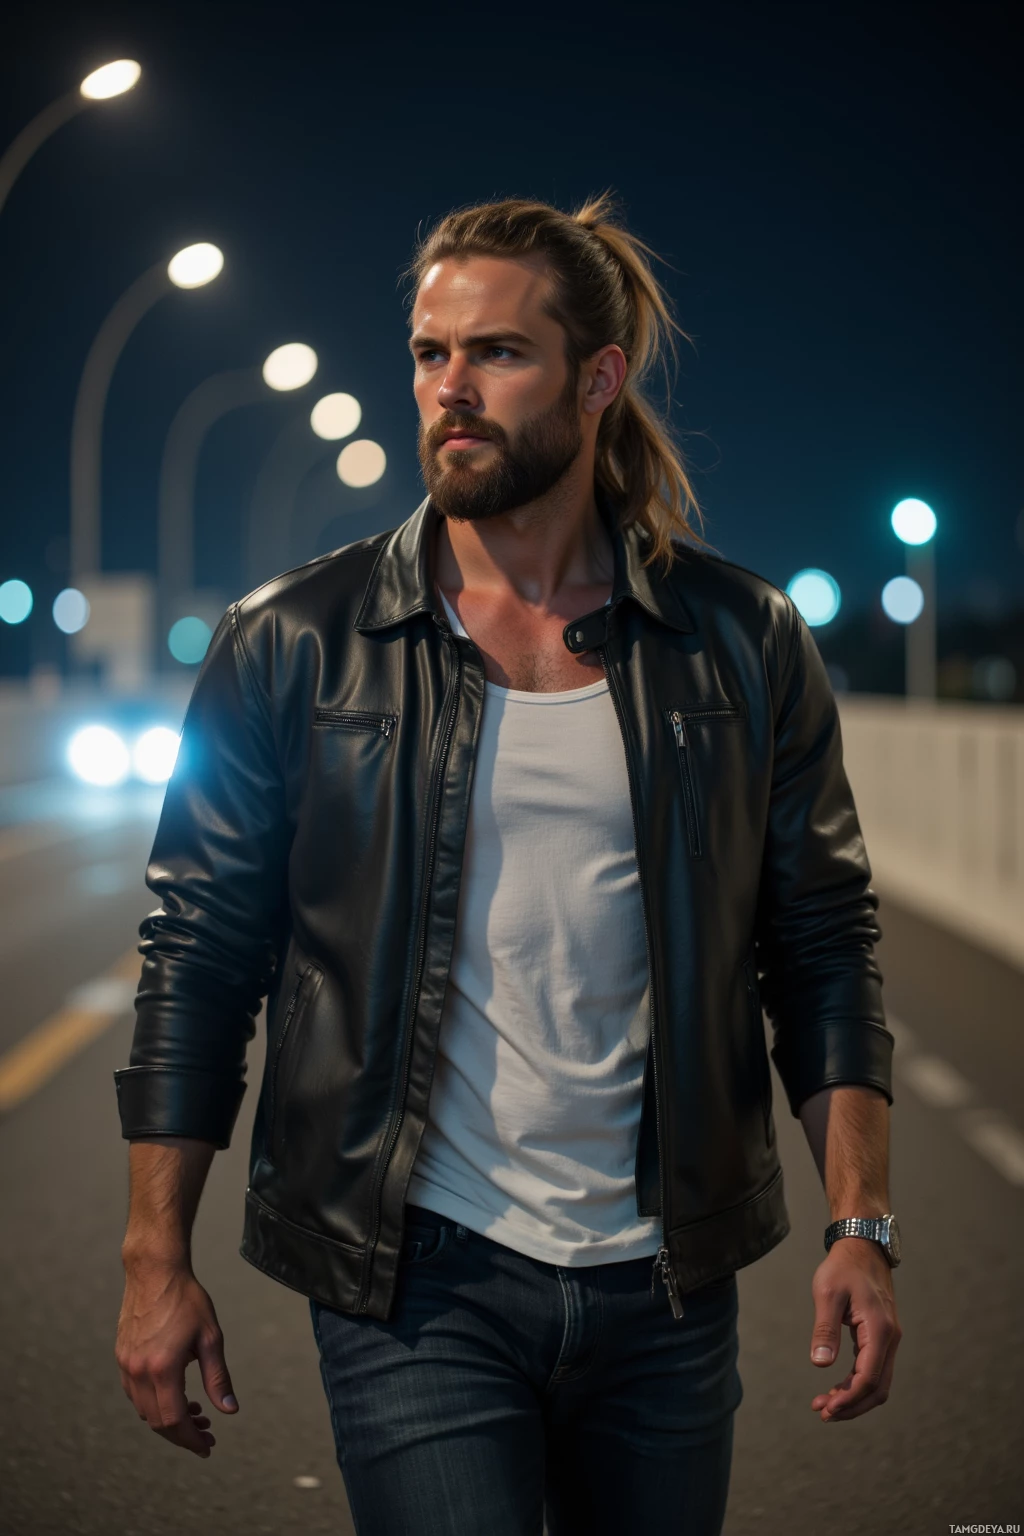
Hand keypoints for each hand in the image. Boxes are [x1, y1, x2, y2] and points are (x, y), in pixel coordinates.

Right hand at [115, 1260, 238, 1456]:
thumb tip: (229, 1411)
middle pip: (157, 1421)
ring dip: (167, 1419)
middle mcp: (138, 1371)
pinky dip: (153, 1403)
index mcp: (163, 1368)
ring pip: (144, 1410)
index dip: (191, 1439)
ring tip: (195, 1413)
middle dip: (182, 1434)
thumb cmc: (187, 1300)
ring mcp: (126, 1364)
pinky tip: (173, 1394)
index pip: (174, 1420)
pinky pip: (134, 1393)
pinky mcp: (121, 1356)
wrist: (155, 1271)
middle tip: (206, 1434)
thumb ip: (218, 1377)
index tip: (207, 1447)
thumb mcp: (210, 1337)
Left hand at [808, 1238, 901, 1421]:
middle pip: (877, 1388)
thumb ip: (824, 1329)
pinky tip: (837, 1387)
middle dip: (851, 1406)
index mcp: (879, 1330)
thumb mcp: (828, 1293)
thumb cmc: (843, 1267)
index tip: (825, 1409)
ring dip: (854, 1397)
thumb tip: (820, 1365)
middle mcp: (890, 1339)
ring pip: (878, 1382)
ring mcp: (888, 1339)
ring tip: (825, 1404)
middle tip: (822, 1413)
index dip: (848, 1399)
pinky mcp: (881, 1336)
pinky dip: (857, 1384)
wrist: (862, 1246)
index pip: (868, 1378)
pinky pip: (874, 1369)